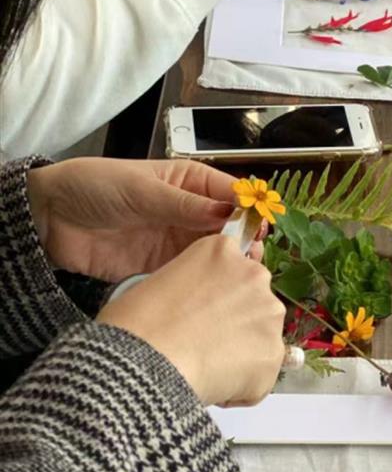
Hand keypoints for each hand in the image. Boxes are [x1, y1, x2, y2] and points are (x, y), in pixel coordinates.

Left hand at [27, 158, 238, 282]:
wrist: (51, 218)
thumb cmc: (95, 187)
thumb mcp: (143, 190)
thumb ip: (185, 205)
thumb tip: (228, 213)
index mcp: (190, 182)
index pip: (231, 193)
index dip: (249, 209)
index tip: (260, 226)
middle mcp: (189, 212)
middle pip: (229, 227)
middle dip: (244, 240)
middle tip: (252, 256)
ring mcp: (176, 241)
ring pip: (214, 255)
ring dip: (228, 264)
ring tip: (239, 275)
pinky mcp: (162, 268)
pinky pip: (190, 276)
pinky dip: (204, 283)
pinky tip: (215, 290)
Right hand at [98, 237, 284, 405]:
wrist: (146, 360)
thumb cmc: (137, 322)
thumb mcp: (161, 281)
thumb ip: (193, 286)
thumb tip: (200, 309)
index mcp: (222, 250)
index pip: (234, 271)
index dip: (219, 297)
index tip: (202, 314)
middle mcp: (254, 275)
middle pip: (254, 302)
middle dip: (236, 323)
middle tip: (203, 342)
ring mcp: (268, 313)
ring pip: (261, 339)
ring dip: (242, 354)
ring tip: (205, 366)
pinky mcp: (274, 353)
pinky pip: (261, 375)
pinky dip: (242, 386)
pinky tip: (213, 384)